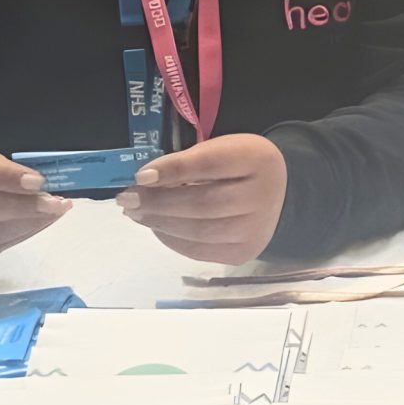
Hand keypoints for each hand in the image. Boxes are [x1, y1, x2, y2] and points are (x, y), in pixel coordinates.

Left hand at [118, 134, 288, 264]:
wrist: (275, 194)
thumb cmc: (237, 167)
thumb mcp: (218, 150)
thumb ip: (186, 163)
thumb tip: (144, 182)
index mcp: (257, 159)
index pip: (210, 165)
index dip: (173, 171)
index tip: (140, 176)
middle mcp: (263, 197)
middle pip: (202, 204)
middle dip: (157, 202)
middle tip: (127, 199)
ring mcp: (255, 231)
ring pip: (197, 232)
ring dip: (159, 223)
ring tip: (136, 213)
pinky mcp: (242, 253)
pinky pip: (198, 251)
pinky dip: (171, 239)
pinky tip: (157, 227)